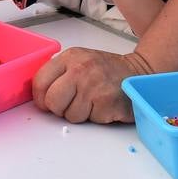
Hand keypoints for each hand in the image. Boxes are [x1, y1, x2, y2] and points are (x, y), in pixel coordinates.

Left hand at [32, 47, 151, 123]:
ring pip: (69, 115)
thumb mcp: (79, 60)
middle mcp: (80, 70)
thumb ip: (58, 73)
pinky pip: (90, 120)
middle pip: (52, 102)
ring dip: (80, 114)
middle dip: (59, 109)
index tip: (46, 102)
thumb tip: (39, 94)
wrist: (138, 73)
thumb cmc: (106, 70)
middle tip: (70, 104)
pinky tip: (103, 105)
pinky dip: (96, 117)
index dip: (40, 97)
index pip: (40, 82)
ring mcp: (93, 87)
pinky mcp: (106, 104)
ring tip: (91, 101)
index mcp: (69, 58)